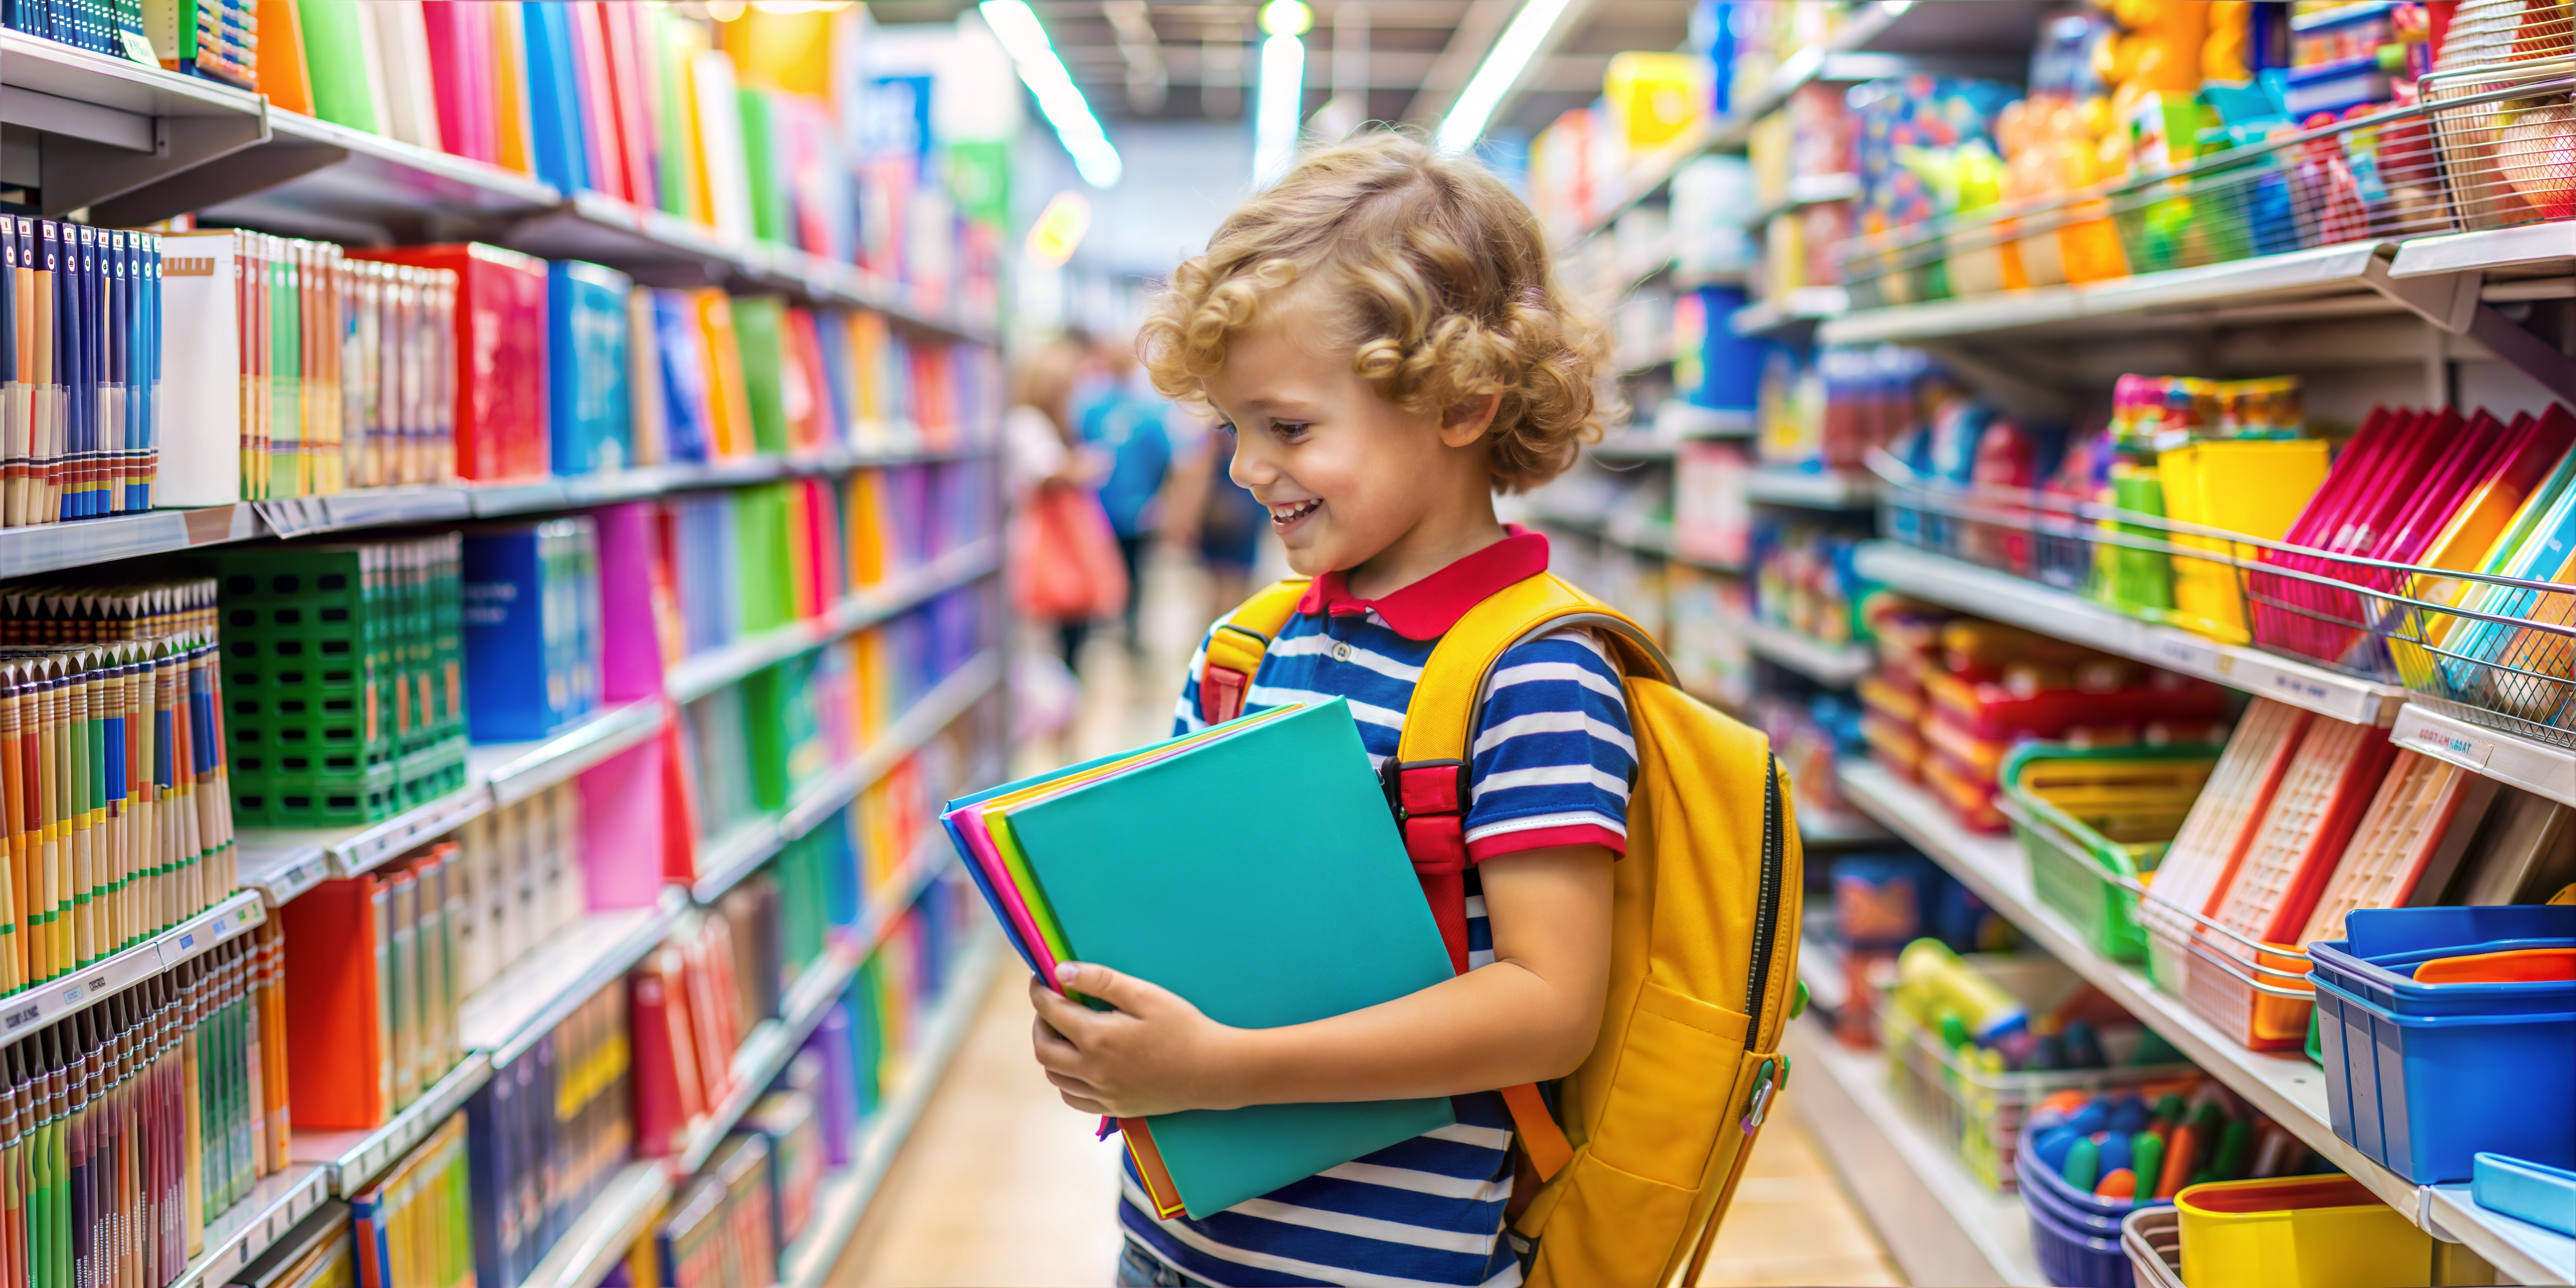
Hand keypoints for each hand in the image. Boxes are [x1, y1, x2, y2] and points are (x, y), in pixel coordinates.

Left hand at [1028, 962, 1243, 1117]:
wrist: (1214, 1071)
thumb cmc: (1183, 1027)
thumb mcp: (1145, 995)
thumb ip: (1100, 981)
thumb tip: (1060, 971)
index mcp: (1097, 1038)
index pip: (1050, 1011)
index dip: (1039, 992)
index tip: (1040, 978)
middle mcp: (1092, 1071)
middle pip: (1043, 1048)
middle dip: (1040, 1022)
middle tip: (1050, 1004)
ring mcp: (1102, 1093)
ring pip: (1054, 1077)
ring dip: (1049, 1051)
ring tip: (1063, 1032)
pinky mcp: (1114, 1107)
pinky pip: (1072, 1098)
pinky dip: (1065, 1080)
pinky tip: (1078, 1064)